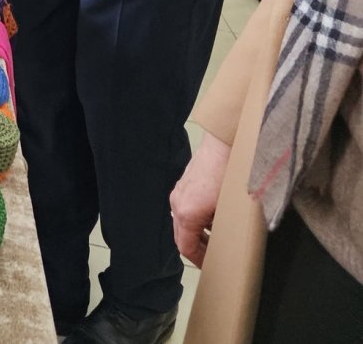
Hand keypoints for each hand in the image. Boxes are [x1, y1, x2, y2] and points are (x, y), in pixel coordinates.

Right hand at [170, 134, 231, 267]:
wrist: (227, 144)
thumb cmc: (231, 176)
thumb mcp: (232, 211)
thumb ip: (224, 232)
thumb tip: (230, 248)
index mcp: (187, 213)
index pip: (185, 247)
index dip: (199, 261)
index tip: (211, 267)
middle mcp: (178, 203)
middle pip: (182, 235)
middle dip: (198, 248)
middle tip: (214, 257)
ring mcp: (179, 191)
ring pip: (184, 222)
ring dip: (199, 233)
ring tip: (218, 238)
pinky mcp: (185, 183)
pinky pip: (187, 208)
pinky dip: (198, 219)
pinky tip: (216, 217)